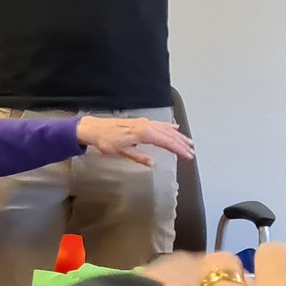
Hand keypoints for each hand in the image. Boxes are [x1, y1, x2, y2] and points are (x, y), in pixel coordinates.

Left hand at [78, 116, 195, 165]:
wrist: (94, 129)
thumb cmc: (105, 141)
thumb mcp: (121, 152)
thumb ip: (139, 157)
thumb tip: (152, 163)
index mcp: (143, 133)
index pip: (166, 141)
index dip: (178, 149)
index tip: (188, 156)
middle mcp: (145, 126)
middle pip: (168, 135)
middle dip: (181, 144)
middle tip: (191, 153)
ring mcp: (143, 123)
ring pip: (165, 129)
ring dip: (177, 136)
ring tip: (188, 143)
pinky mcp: (140, 123)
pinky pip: (158, 124)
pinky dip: (168, 127)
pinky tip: (174, 129)